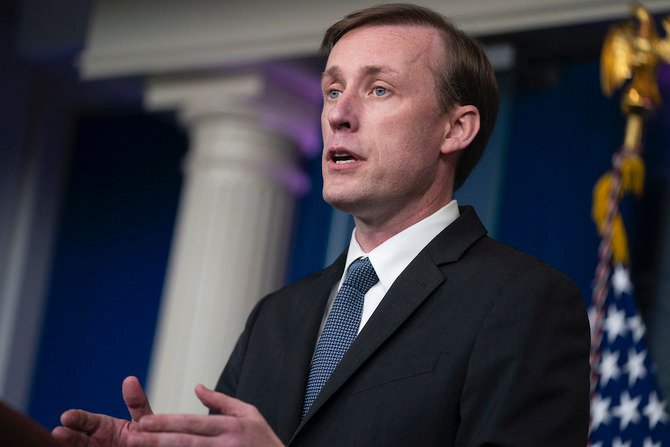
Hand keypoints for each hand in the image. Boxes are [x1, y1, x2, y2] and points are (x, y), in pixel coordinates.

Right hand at [52, 376, 152, 446]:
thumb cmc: (145, 437)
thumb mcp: (142, 420)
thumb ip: (137, 403)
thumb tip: (130, 379)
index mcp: (103, 427)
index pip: (85, 421)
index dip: (76, 419)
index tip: (66, 417)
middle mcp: (95, 441)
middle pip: (76, 438)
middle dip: (67, 435)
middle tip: (57, 432)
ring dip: (68, 444)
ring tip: (59, 440)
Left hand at [127, 384, 283, 446]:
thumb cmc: (265, 442)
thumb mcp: (250, 414)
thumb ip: (221, 401)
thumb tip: (197, 387)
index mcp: (230, 426)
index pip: (192, 423)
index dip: (166, 422)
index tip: (143, 421)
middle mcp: (224, 445)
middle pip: (183, 442)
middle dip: (155, 439)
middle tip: (132, 436)